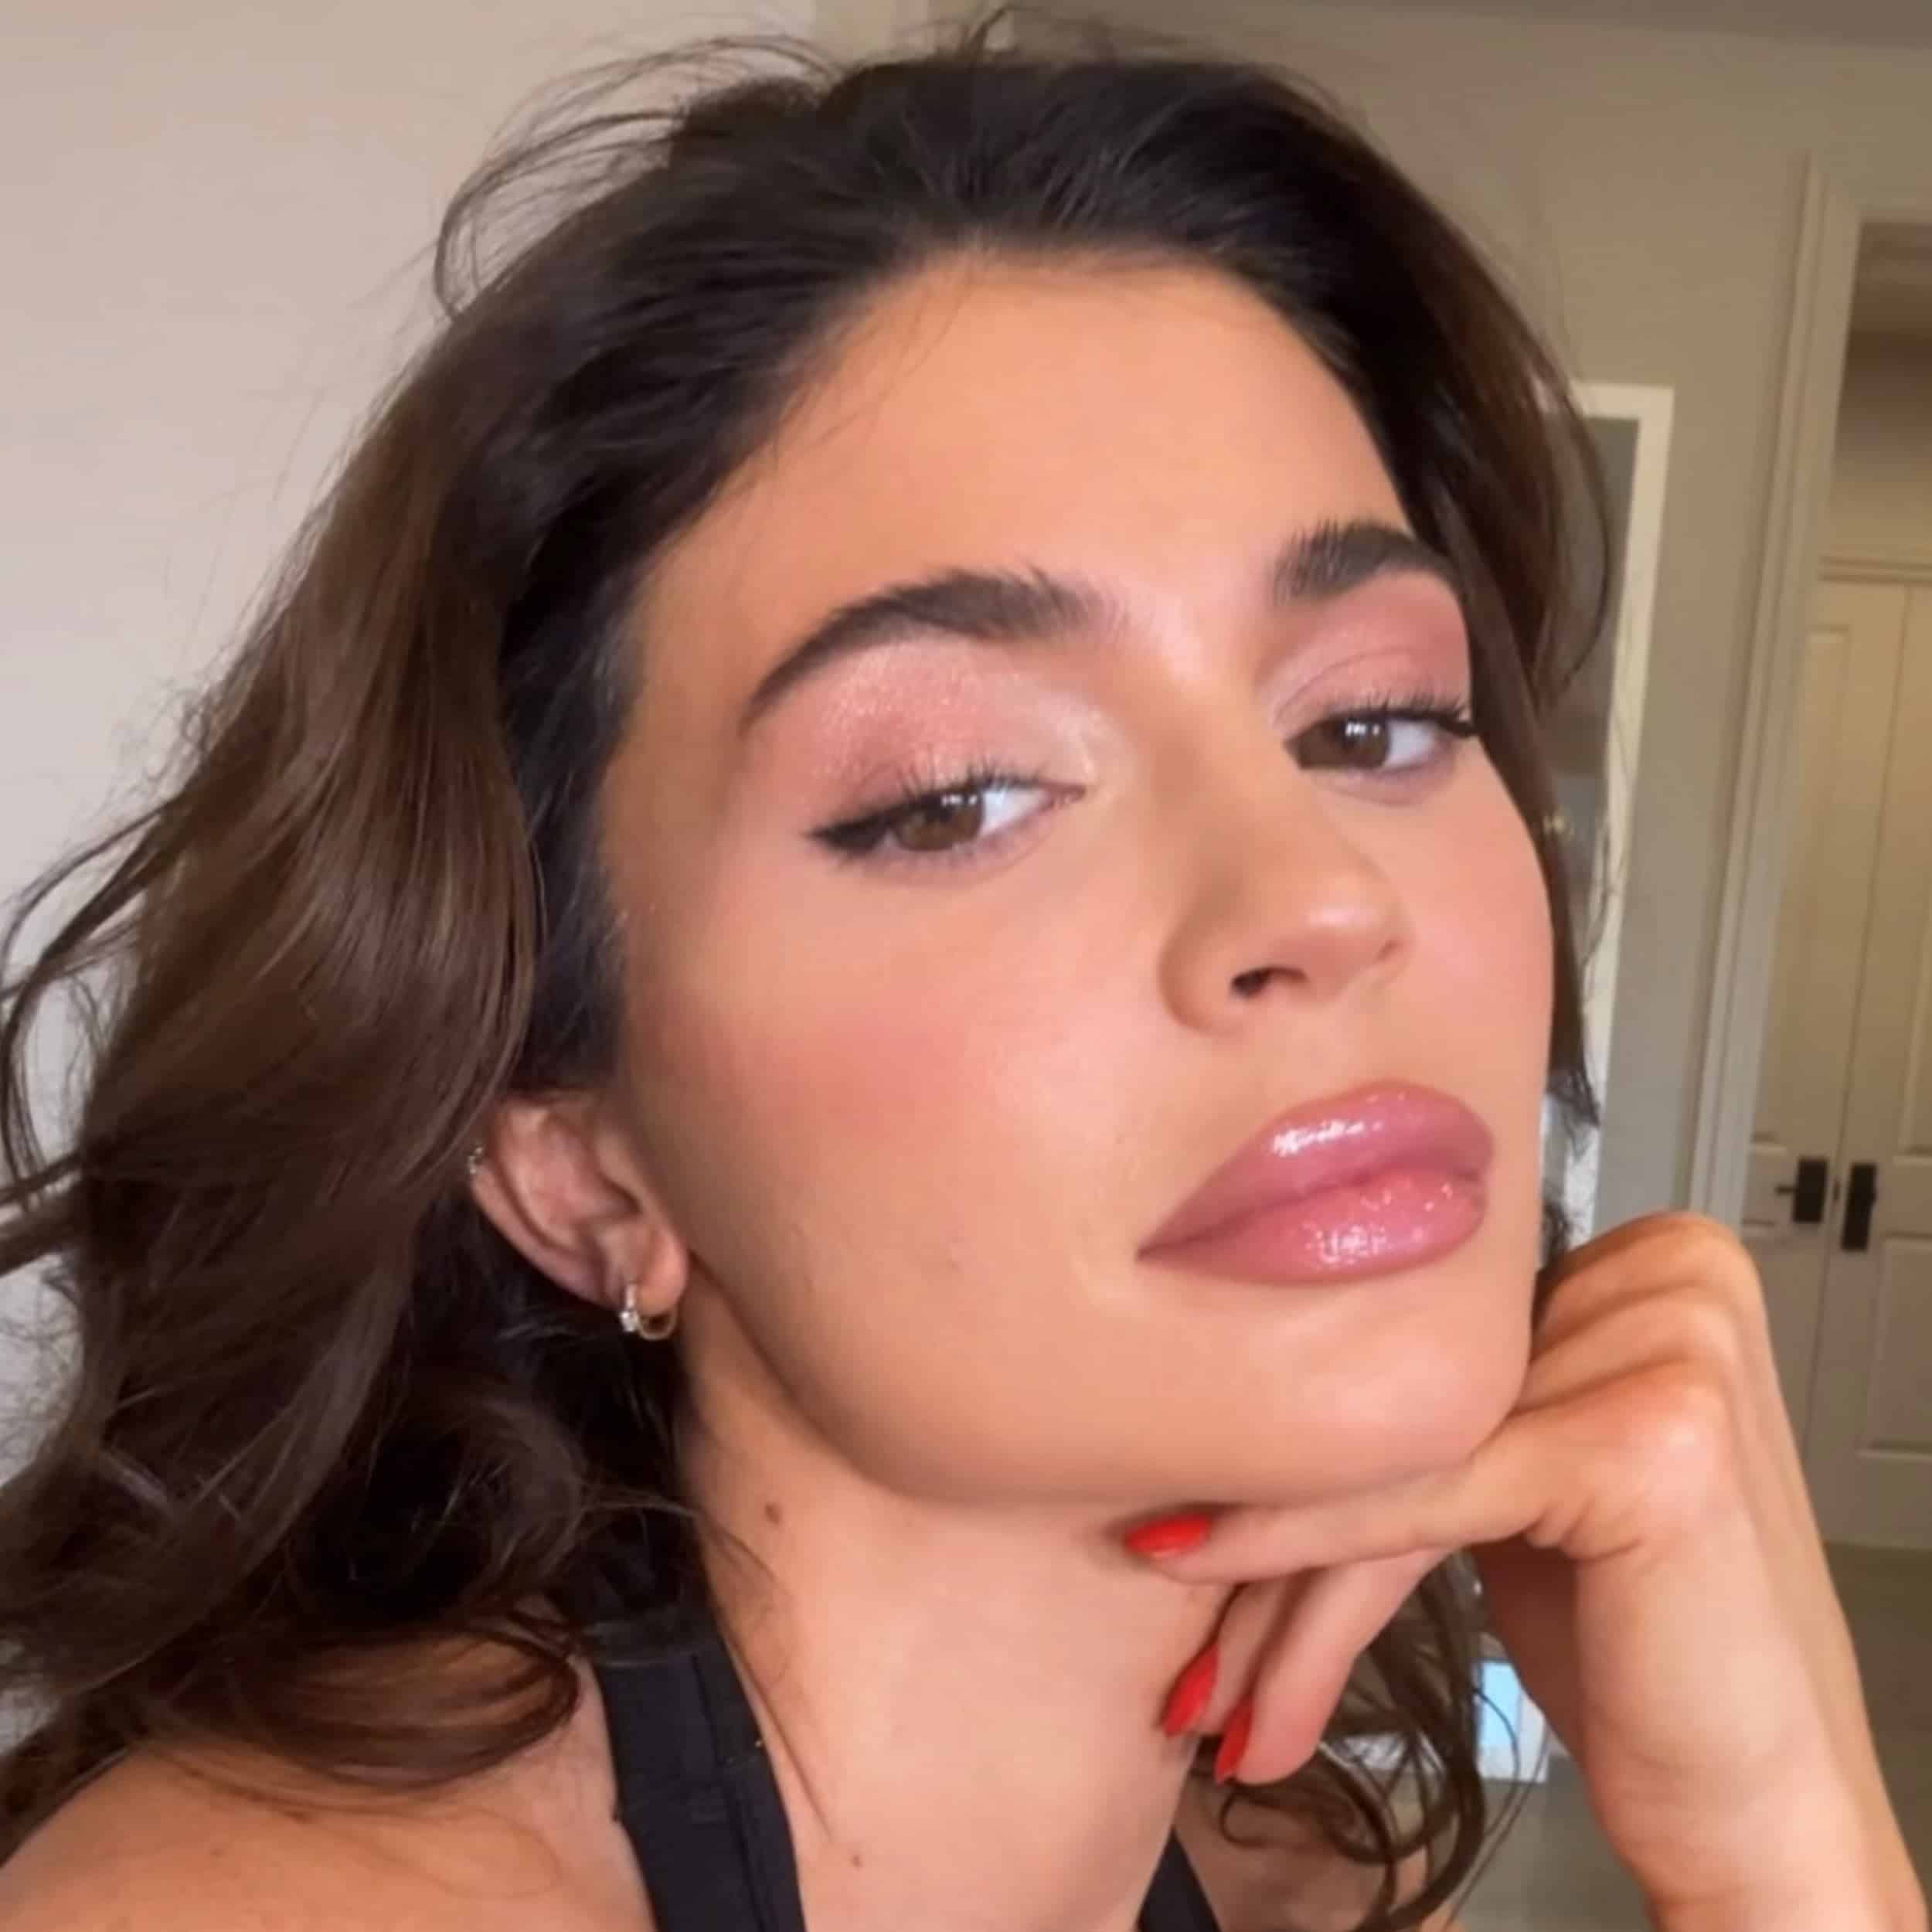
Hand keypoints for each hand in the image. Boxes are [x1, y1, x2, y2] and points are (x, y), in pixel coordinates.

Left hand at [1125, 1212, 1924, 1929]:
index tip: (1186, 1499)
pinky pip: (1425, 1498)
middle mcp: (1674, 1274)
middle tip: (1183, 1612)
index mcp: (1653, 1253)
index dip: (1303, 1436)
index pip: (1425, 1337)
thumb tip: (1236, 1360)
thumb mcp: (1529, 1475)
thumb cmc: (1644, 1642)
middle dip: (1281, 1519)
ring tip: (1203, 1684)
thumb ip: (1446, 1394)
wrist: (1766, 1807)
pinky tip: (1216, 1608)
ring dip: (1280, 1579)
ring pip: (1399, 1453)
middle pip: (1406, 1398)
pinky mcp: (1645, 1445)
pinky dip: (1307, 1556)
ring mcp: (1671, 1350)